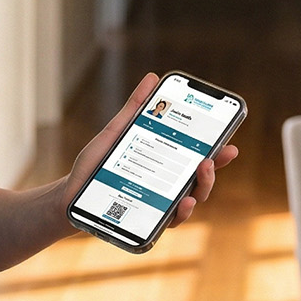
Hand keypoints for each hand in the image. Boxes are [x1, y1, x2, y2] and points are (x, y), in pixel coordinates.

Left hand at [62, 72, 238, 230]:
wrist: (70, 194)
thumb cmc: (94, 165)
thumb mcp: (116, 132)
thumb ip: (135, 108)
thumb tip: (152, 78)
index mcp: (164, 165)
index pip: (196, 159)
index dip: (217, 154)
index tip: (230, 144)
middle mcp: (166, 187)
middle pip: (199, 181)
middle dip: (212, 169)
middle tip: (211, 157)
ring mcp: (158, 205)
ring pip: (191, 201)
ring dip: (202, 188)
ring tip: (201, 172)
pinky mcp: (146, 221)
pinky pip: (169, 221)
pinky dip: (180, 213)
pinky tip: (183, 202)